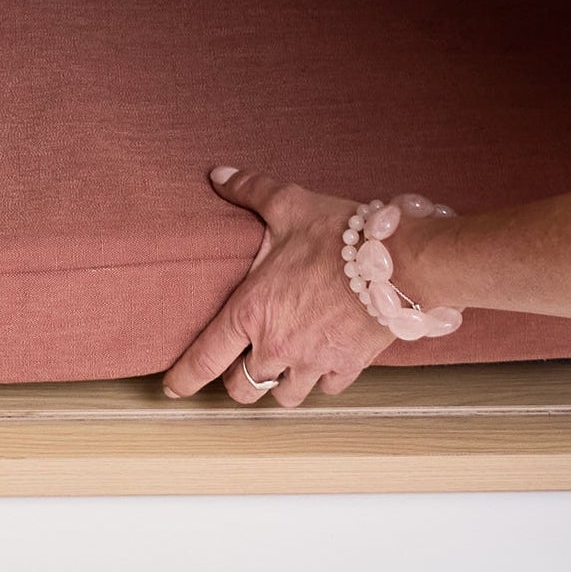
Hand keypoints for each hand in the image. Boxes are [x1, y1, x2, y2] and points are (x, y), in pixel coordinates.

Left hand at [161, 167, 391, 410]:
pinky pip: (327, 387)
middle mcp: (278, 345)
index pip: (205, 358)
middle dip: (236, 382)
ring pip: (285, 396)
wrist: (399, 263)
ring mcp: (314, 361)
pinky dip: (321, 379)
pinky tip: (321, 361)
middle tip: (238, 367)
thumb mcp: (287, 205)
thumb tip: (218, 175)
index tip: (172, 389)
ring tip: (280, 367)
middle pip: (243, 388)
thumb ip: (249, 191)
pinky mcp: (348, 365)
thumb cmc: (338, 236)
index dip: (183, 379)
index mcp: (252, 312)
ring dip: (279, 385)